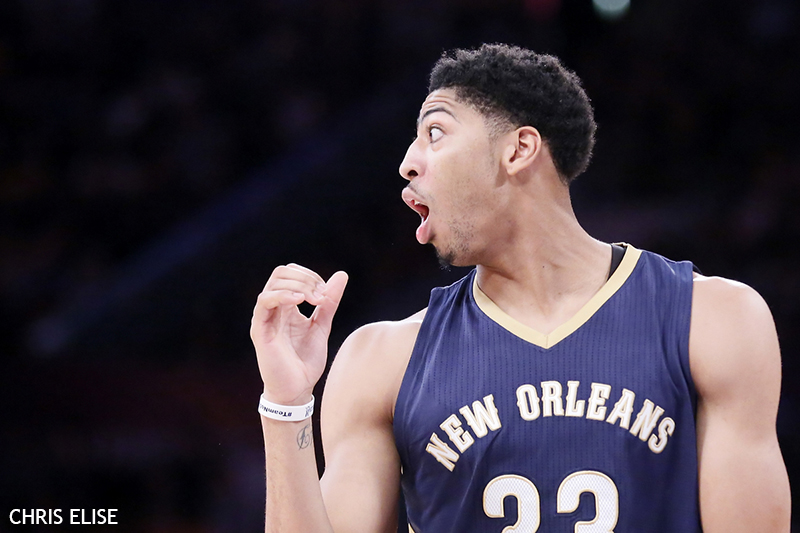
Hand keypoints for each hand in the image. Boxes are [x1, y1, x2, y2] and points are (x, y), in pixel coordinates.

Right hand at [250, 264, 347, 404]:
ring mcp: (265, 318)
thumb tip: (342, 274)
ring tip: (315, 299)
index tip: (326, 293)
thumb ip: (329, 301)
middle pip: (281, 273)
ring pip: (273, 284)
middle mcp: (273, 309)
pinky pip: (264, 302)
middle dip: (305, 278)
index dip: (310, 276)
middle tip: (322, 296)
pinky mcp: (260, 330)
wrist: (297, 389)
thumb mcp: (323, 325)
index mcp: (285, 306)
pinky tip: (300, 301)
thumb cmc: (306, 360)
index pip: (290, 273)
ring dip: (298, 285)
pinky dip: (283, 296)